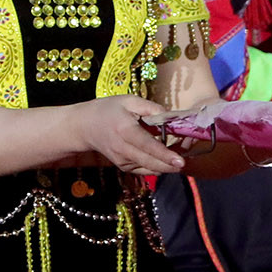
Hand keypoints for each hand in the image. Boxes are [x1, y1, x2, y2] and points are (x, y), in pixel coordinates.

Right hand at [69, 95, 186, 176]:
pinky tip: (165, 158)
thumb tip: (171, 118)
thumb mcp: (129, 101)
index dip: (165, 154)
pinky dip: (158, 166)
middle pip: (151, 163)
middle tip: (186, 160)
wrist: (84, 127)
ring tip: (178, 157)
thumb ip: (151, 108)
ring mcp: (122, 161)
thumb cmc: (108, 110)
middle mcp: (123, 149)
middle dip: (171, 165)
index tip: (181, 161)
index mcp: (125, 130)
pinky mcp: (124, 167)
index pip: (147, 145)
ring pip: (150, 169)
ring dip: (167, 166)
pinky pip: (146, 170)